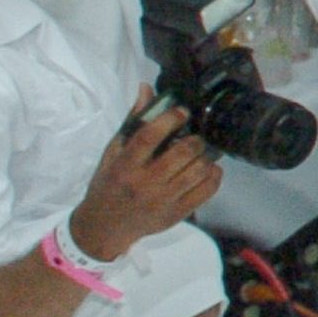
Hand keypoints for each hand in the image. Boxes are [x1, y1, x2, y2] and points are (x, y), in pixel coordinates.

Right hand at [70, 92, 219, 261]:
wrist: (104, 227)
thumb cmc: (108, 184)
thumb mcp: (112, 153)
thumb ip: (132, 122)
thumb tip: (147, 89)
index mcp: (125, 166)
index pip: (149, 137)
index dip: (170, 119)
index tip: (182, 111)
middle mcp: (144, 184)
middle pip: (182, 153)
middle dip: (194, 138)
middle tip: (194, 135)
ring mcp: (163, 201)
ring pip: (199, 170)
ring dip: (205, 156)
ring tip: (200, 151)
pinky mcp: (177, 214)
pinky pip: (207, 190)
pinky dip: (213, 175)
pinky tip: (207, 168)